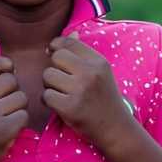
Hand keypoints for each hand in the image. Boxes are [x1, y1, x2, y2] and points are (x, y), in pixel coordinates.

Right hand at [0, 55, 26, 161]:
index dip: (6, 67)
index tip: (6, 78)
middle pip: (12, 80)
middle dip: (13, 92)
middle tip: (2, 107)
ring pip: (21, 97)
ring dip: (18, 108)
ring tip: (4, 118)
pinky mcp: (3, 128)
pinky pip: (24, 115)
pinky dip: (20, 122)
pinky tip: (8, 129)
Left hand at [42, 34, 133, 148]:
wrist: (115, 127)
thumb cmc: (105, 98)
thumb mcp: (101, 72)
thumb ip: (83, 53)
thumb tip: (70, 34)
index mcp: (99, 62)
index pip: (68, 43)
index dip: (56, 47)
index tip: (55, 56)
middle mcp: (91, 73)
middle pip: (56, 57)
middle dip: (53, 68)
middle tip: (61, 80)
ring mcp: (80, 90)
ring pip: (47, 76)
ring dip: (49, 85)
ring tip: (62, 93)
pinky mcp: (70, 107)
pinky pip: (46, 96)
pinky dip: (49, 101)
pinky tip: (60, 105)